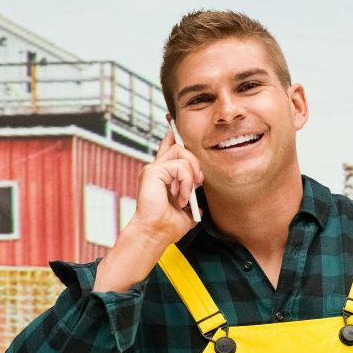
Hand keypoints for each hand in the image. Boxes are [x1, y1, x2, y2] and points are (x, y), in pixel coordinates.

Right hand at [92, 126, 204, 292]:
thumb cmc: (168, 226)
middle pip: (180, 146)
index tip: (171, 119)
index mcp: (163, 175)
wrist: (157, 233)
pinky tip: (180, 196)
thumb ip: (192, 203)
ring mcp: (153, 168)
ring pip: (183, 153)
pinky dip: (186, 183)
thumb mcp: (186, 212)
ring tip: (185, 195)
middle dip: (195, 164)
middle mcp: (156, 168)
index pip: (168, 148)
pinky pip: (180, 167)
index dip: (172, 133)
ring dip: (192, 176)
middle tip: (196, 183)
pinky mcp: (152, 171)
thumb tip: (199, 207)